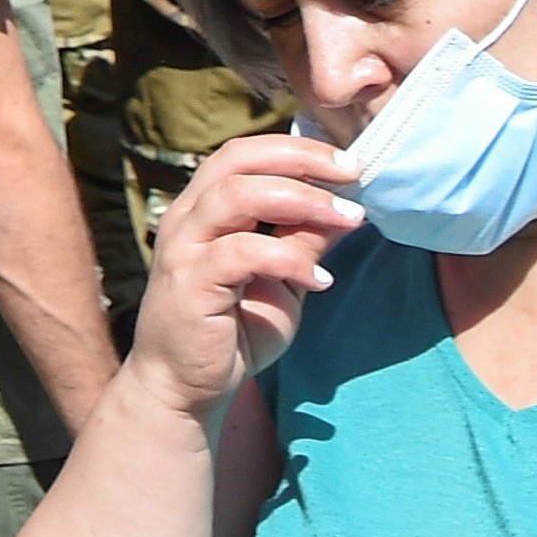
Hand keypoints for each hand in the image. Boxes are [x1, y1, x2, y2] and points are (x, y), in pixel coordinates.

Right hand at [126, 133, 356, 419]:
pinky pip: (242, 253)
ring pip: (238, 195)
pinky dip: (289, 260)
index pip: (243, 154)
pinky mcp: (190, 281)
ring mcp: (184, 247)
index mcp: (205, 209)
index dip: (295, 150)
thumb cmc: (233, 330)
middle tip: (352, 174)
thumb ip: (303, 243)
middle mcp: (188, 217)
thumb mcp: (283, 282)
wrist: (185, 385)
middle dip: (300, 159)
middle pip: (236, 160)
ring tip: (349, 219)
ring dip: (302, 200)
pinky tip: (320, 282)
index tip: (348, 165)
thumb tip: (345, 209)